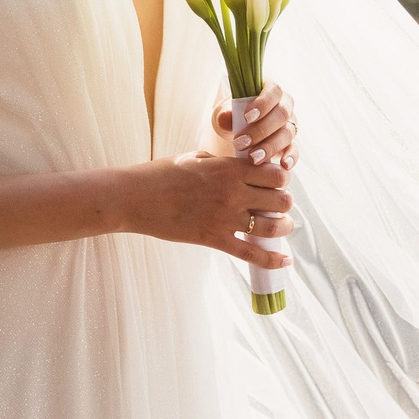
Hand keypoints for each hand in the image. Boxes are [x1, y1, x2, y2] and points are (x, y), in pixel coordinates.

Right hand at [122, 148, 293, 269]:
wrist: (133, 197)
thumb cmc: (159, 175)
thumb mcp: (194, 158)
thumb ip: (220, 163)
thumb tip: (237, 166)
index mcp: (229, 169)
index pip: (276, 174)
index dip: (282, 179)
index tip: (276, 183)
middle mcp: (232, 192)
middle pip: (281, 199)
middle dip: (284, 203)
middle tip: (278, 205)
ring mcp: (224, 217)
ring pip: (272, 226)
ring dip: (284, 228)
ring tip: (283, 227)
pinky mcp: (214, 239)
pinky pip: (251, 253)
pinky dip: (272, 259)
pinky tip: (284, 261)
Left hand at [210, 80, 300, 169]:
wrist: (239, 129)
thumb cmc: (234, 115)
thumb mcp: (225, 111)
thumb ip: (225, 113)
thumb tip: (225, 117)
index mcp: (270, 90)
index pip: (274, 91)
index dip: (263, 103)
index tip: (247, 117)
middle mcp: (285, 106)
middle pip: (282, 114)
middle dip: (261, 130)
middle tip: (241, 142)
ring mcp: (290, 125)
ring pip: (287, 133)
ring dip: (270, 146)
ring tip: (252, 158)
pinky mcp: (291, 143)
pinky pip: (295, 149)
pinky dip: (290, 157)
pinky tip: (283, 166)